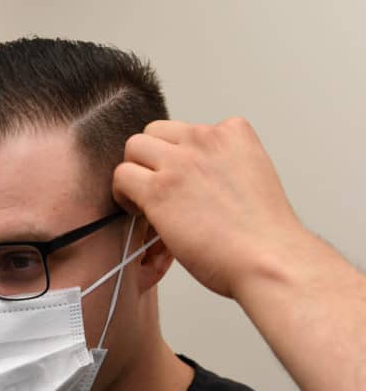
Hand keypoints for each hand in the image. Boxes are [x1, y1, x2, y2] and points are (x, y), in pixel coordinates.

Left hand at [112, 117, 306, 297]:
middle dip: (152, 159)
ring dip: (135, 172)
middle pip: (155, 132)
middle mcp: (205, 139)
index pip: (187, 130)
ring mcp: (180, 163)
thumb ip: (220, 166)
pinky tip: (139, 212)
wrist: (268, 260)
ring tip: (145, 200)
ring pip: (134, 147)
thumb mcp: (251, 179)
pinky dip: (123, 193)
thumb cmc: (262, 235)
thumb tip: (189, 178)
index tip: (184, 183)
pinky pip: (121, 175)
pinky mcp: (158, 190)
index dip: (179, 157)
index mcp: (233, 133)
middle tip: (159, 190)